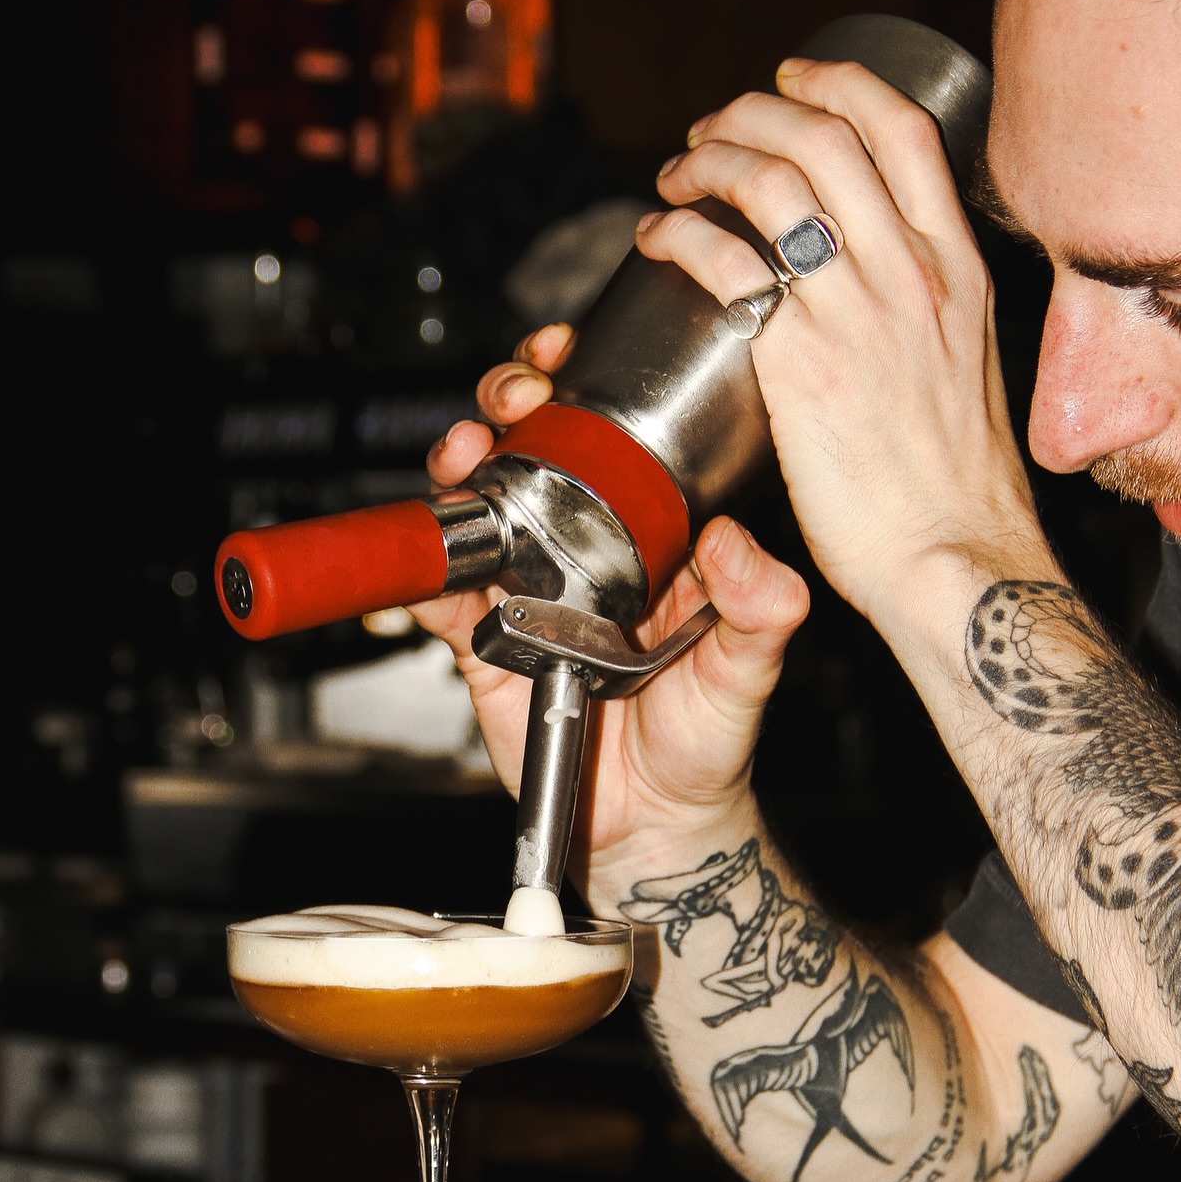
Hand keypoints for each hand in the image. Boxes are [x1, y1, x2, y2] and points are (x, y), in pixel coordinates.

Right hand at [415, 325, 809, 889]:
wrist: (654, 823)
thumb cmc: (706, 742)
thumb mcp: (750, 670)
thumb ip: (759, 610)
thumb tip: (742, 547)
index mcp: (651, 537)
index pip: (615, 439)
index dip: (589, 389)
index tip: (575, 358)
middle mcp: (584, 551)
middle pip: (534, 449)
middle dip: (514, 402)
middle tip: (517, 395)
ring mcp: (529, 590)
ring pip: (480, 503)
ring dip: (462, 465)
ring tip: (462, 451)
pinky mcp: (484, 639)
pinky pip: (440, 594)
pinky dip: (421, 569)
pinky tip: (425, 552)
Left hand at [640, 60, 1047, 632]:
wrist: (956, 561)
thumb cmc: (955, 496)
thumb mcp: (965, 375)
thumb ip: (926, 324)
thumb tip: (875, 309)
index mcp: (957, 272)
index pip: (904, 132)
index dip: (839, 84)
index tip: (794, 80)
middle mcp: (913, 275)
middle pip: (828, 134)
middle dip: (754, 109)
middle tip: (710, 128)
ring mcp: (858, 315)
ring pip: (776, 181)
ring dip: (710, 157)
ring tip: (675, 174)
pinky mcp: (803, 365)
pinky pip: (729, 264)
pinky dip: (681, 235)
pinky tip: (657, 242)